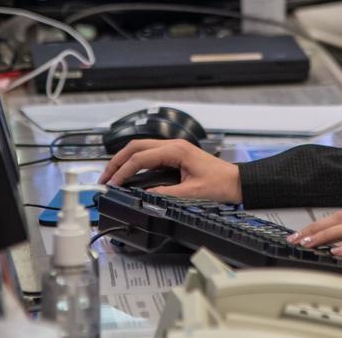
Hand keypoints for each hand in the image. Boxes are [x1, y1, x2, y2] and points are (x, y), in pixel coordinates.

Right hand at [98, 139, 241, 202]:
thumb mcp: (191, 194)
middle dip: (117, 161)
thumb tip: (145, 196)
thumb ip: (166, 194)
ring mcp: (174, 149)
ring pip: (141, 148)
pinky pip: (149, 154)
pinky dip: (135, 162)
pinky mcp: (176, 155)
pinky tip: (129, 172)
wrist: (237, 182)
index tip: (112, 183)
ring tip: (112, 175)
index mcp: (176, 150)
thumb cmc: (221, 184)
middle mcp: (173, 145)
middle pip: (136, 147)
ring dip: (125, 160)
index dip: (123, 171)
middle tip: (104, 177)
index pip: (140, 157)